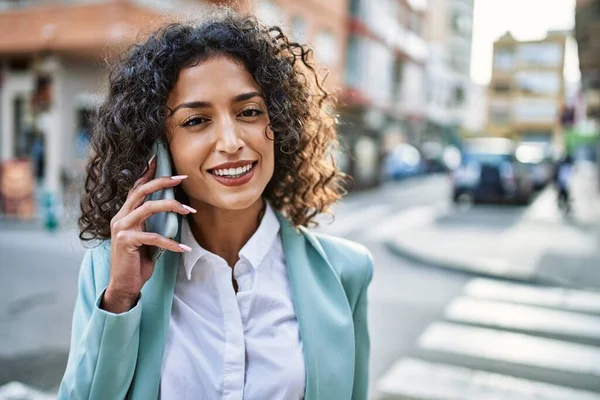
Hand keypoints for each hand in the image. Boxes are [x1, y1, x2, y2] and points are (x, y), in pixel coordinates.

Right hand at [102, 155, 193, 312]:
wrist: (124, 286)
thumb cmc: (138, 263)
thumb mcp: (148, 239)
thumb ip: (154, 224)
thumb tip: (175, 210)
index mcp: (125, 214)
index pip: (136, 187)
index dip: (148, 173)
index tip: (159, 159)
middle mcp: (120, 217)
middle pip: (141, 190)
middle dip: (163, 181)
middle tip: (183, 178)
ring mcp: (121, 228)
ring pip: (148, 207)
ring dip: (172, 206)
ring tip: (190, 211)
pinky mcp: (125, 241)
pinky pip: (153, 236)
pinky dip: (171, 242)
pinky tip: (184, 249)